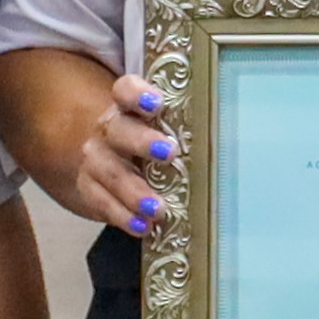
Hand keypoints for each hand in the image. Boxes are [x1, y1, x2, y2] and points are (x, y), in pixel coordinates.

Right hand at [37, 76, 178, 235]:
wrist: (98, 153)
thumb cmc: (142, 137)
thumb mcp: (154, 125)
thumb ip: (179, 126)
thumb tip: (229, 135)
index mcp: (127, 107)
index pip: (125, 91)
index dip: (137, 94)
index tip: (156, 103)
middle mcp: (109, 130)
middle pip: (119, 130)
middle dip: (142, 141)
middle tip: (168, 152)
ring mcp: (95, 159)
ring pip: (110, 172)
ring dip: (134, 191)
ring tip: (157, 208)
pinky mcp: (88, 188)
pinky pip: (103, 202)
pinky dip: (123, 216)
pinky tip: (142, 227)